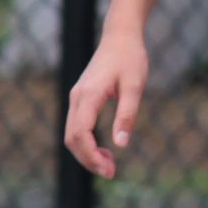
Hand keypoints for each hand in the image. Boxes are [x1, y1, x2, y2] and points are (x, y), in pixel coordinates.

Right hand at [64, 31, 148, 177]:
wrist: (121, 35)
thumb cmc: (130, 57)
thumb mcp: (135, 85)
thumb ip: (127, 114)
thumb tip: (121, 145)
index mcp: (89, 95)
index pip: (80, 134)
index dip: (91, 156)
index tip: (109, 169)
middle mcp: (77, 97)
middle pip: (72, 138)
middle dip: (88, 159)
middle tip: (111, 172)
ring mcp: (77, 97)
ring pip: (72, 134)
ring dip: (87, 153)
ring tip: (109, 163)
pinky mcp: (81, 97)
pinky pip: (77, 126)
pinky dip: (86, 142)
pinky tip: (104, 149)